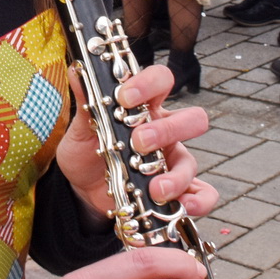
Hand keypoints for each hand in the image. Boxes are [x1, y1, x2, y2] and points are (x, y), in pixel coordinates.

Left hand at [54, 63, 216, 217]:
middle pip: (191, 119)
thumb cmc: (87, 152)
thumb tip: (76, 71)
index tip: (124, 97)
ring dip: (176, 176)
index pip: (161, 81)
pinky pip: (202, 195)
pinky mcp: (175, 191)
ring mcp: (172, 162)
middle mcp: (165, 132)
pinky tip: (182, 207)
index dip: (148, 84)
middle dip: (167, 131)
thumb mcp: (82, 129)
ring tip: (154, 189)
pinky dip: (198, 202)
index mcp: (145, 108)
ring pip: (191, 162)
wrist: (81, 190)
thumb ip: (86, 102)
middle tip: (139, 143)